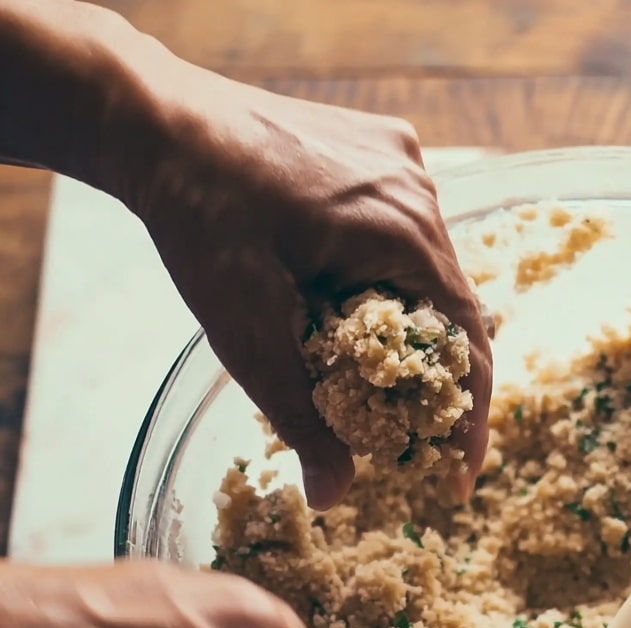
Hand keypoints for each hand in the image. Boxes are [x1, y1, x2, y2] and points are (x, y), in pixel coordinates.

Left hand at [110, 59, 492, 506]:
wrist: (154, 121)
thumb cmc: (200, 218)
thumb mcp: (248, 332)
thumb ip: (300, 417)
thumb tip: (334, 497)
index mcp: (403, 231)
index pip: (469, 339)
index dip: (470, 415)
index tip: (458, 473)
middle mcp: (418, 188)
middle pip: (451, 306)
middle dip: (430, 375)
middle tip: (403, 431)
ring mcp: (400, 161)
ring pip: (427, 269)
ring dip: (406, 323)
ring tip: (367, 370)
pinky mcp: (377, 149)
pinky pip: (402, 231)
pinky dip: (387, 277)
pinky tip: (346, 302)